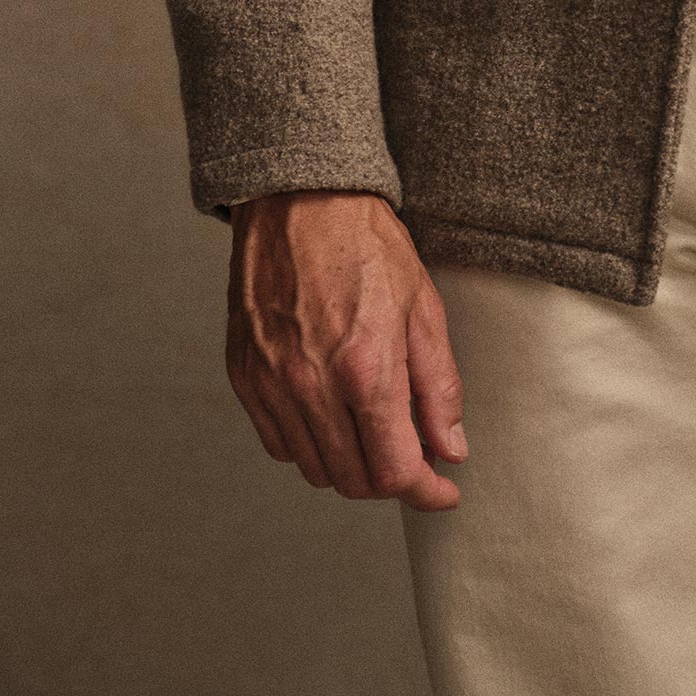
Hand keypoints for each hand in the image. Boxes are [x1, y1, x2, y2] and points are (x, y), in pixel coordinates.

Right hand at [227, 189, 466, 510]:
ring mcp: (271, 386)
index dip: (426, 492)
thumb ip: (439, 388)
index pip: (395, 471)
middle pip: (355, 481)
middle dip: (392, 479)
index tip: (443, 493)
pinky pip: (279, 444)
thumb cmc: (366, 246)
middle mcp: (311, 386)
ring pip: (315, 470)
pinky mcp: (244, 379)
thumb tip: (451, 450)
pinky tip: (332, 414)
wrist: (300, 202)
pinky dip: (310, 445)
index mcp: (365, 369)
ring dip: (352, 466)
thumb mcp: (423, 308)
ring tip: (374, 431)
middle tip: (414, 454)